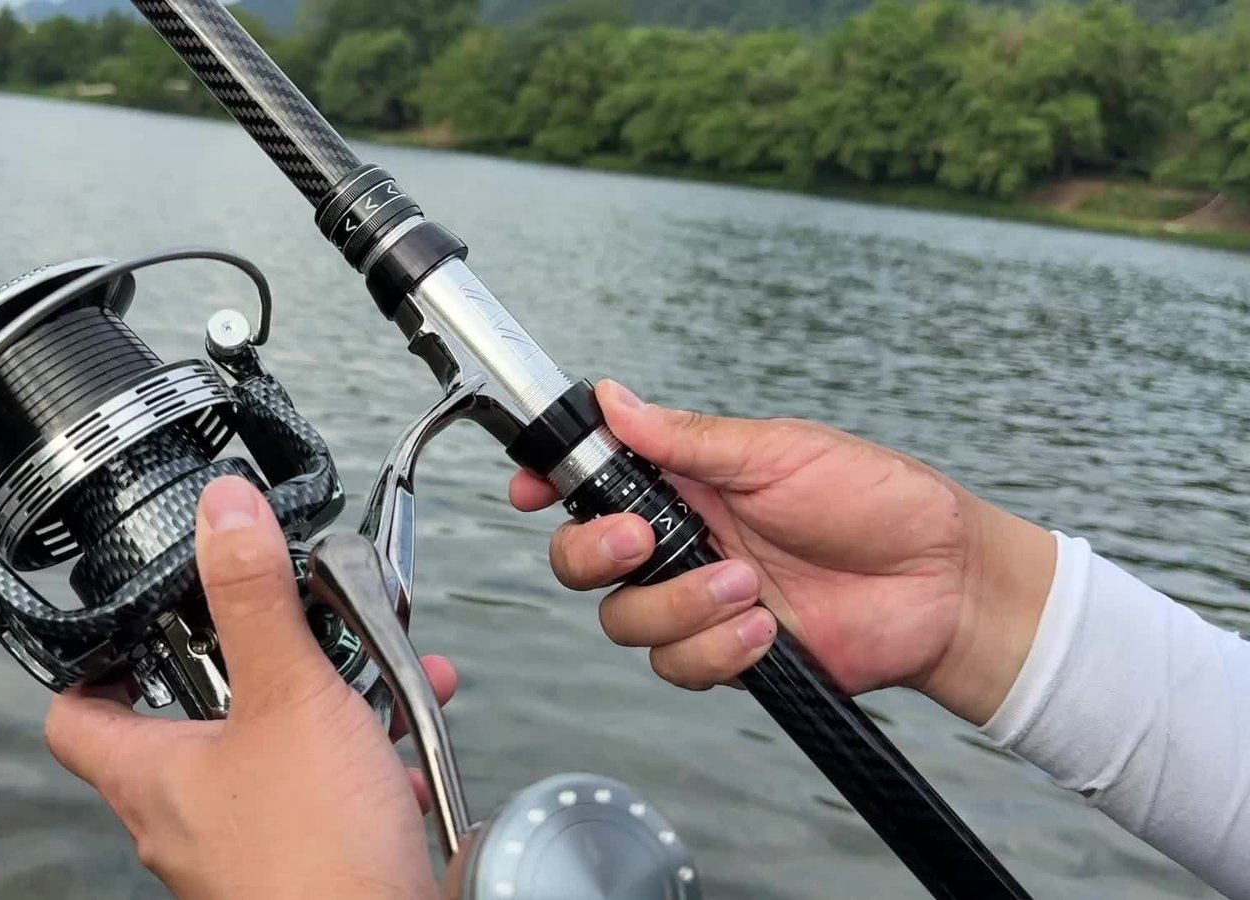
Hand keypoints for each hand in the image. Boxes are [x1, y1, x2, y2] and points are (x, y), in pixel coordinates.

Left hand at [45, 476, 454, 898]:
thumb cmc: (314, 860)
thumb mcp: (287, 698)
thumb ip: (254, 600)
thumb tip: (221, 513)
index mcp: (154, 775)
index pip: (78, 714)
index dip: (93, 661)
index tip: (129, 617)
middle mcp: (189, 813)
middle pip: (193, 715)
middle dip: (254, 655)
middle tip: (284, 615)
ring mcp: (247, 837)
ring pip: (272, 743)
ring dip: (325, 693)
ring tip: (373, 659)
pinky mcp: (307, 854)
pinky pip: (326, 783)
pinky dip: (366, 746)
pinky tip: (411, 726)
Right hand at [512, 381, 1056, 724]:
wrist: (943, 584)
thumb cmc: (877, 501)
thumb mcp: (780, 451)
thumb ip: (688, 437)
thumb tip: (613, 399)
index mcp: (685, 482)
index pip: (592, 482)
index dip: (548, 484)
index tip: (529, 488)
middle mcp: (680, 542)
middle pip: (580, 561)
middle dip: (594, 554)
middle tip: (641, 543)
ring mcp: (698, 601)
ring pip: (624, 621)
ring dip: (681, 605)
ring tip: (747, 585)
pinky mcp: (726, 654)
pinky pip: (679, 665)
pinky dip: (719, 648)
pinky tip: (768, 627)